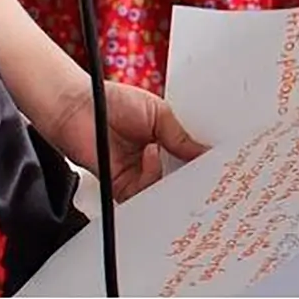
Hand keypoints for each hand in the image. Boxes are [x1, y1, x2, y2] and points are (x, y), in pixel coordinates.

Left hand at [45, 79, 206, 202]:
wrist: (79, 109)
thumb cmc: (114, 103)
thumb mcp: (158, 113)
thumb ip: (180, 137)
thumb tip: (204, 153)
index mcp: (166, 141)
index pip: (189, 157)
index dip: (203, 161)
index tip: (219, 162)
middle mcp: (155, 161)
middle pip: (180, 178)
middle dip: (192, 176)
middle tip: (208, 172)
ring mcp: (139, 176)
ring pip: (164, 189)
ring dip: (171, 176)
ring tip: (169, 152)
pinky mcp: (123, 188)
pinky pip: (144, 195)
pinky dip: (150, 178)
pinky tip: (150, 156)